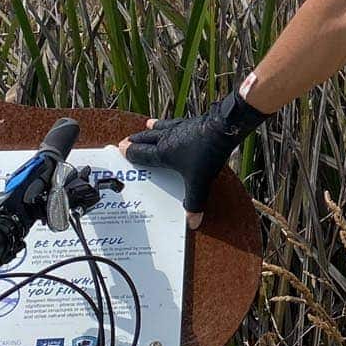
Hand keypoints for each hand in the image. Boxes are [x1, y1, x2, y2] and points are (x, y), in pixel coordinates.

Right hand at [118, 87, 267, 227]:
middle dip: (137, 140)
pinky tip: (178, 123)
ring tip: (147, 124)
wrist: (224, 128)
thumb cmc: (207, 154)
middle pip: (147, 138)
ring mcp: (181, 127)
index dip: (131, 152)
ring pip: (161, 127)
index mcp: (164, 152)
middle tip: (127, 140)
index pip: (142, 153)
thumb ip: (194, 203)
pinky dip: (172, 123)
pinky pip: (177, 122)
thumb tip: (193, 224)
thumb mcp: (199, 182)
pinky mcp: (193, 122)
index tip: (121, 149)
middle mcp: (168, 138)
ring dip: (153, 128)